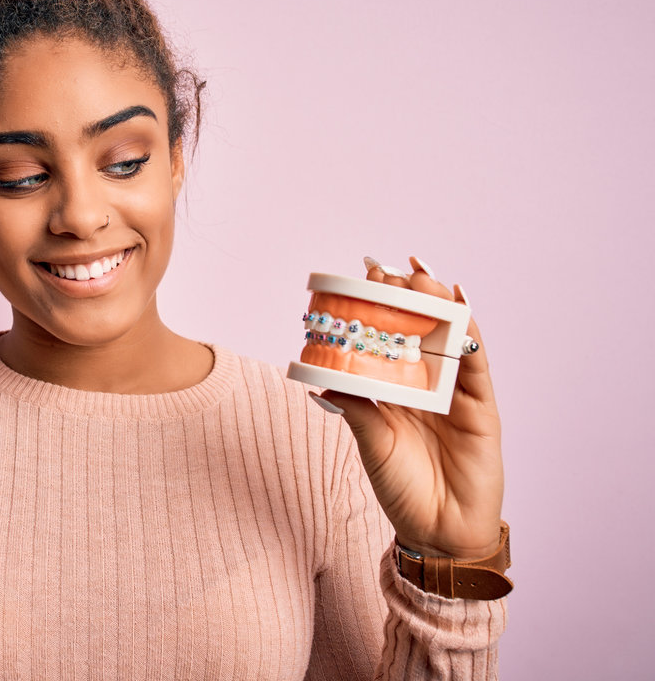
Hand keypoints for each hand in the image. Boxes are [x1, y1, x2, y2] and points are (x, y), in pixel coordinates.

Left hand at [314, 256, 503, 560]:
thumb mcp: (371, 443)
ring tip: (419, 278)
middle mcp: (427, 383)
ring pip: (449, 337)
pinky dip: (471, 332)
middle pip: (419, 328)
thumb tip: (322, 375)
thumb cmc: (401, 489)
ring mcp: (456, 392)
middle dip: (404, 296)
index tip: (361, 276)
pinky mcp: (481, 407)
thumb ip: (356, 407)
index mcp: (396, 388)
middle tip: (385, 271)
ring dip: (436, 303)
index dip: (378, 306)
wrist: (437, 532)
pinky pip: (478, 362)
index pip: (388, 337)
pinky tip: (461, 304)